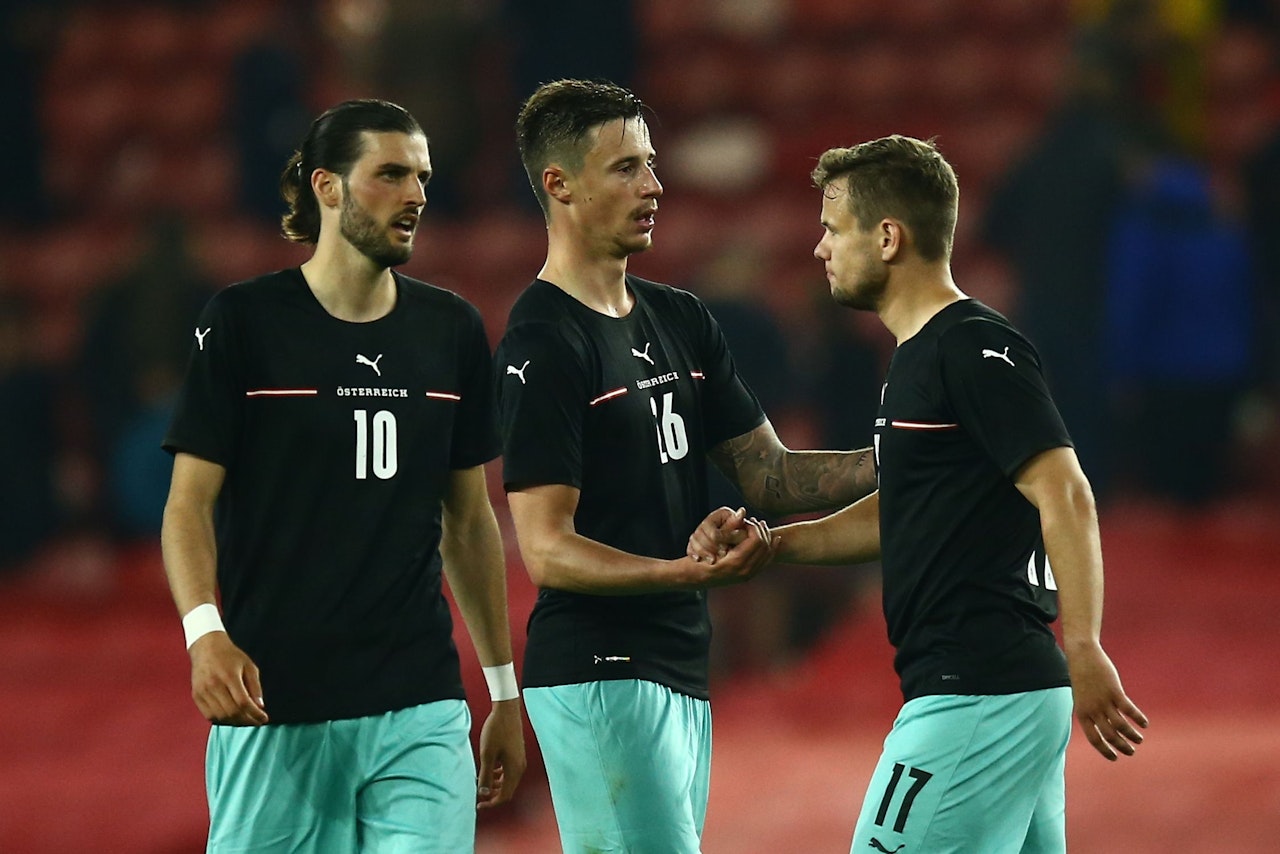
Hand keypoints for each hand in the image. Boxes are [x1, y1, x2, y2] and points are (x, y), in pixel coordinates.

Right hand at [189, 632, 268, 725]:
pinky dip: (221, 720)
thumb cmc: (230, 655)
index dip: (255, 714)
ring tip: (245, 720)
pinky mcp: (196, 695)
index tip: (264, 718)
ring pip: (220, 716)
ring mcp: (203, 691)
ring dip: (235, 722)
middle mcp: (214, 685)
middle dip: (247, 720)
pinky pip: (209, 715)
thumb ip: (255, 686)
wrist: (206, 647)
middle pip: (232, 712)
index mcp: (229, 676)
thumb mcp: (249, 666)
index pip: (243, 702)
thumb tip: (260, 706)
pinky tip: (231, 717)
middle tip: (256, 721)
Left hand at [476, 698, 526, 807]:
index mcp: (514, 770)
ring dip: (496, 785)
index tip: (478, 805)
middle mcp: (519, 767)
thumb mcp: (487, 754)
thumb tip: (483, 793)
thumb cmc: (496, 731)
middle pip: (508, 790)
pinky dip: (499, 775)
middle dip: (493, 795)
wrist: (507, 711)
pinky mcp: (517, 753)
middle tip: (479, 796)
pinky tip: (489, 770)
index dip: (491, 803)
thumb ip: (485, 775)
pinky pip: (509, 771)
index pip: (504, 796)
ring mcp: (519, 760)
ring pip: (508, 780)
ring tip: (481, 782)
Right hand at [686, 515, 777, 586]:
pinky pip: (765, 561)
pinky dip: (769, 550)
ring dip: (766, 539)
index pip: (756, 539)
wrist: (699, 576)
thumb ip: (729, 526)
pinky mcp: (748, 576)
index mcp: (737, 560)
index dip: (754, 527)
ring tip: (760, 528)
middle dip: (762, 531)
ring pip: (767, 554)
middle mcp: (745, 570)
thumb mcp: (714, 540)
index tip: (749, 520)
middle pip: (764, 546)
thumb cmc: (703, 556)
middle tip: (756, 522)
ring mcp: (748, 574)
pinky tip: (771, 540)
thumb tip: (742, 511)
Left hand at [1066, 641, 1147, 760]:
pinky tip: (1144, 723)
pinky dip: (1138, 718)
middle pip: (1109, 735)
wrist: (1082, 655)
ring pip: (1121, 726)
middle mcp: (1092, 710)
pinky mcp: (1114, 691)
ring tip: (1139, 739)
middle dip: (1122, 746)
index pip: (1094, 739)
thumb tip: (1103, 725)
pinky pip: (1129, 710)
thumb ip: (1090, 711)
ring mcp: (1103, 701)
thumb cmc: (1082, 676)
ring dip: (1132, 735)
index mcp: (1082, 713)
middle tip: (1131, 752)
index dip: (1105, 751)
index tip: (1115, 758)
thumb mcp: (1082, 697)